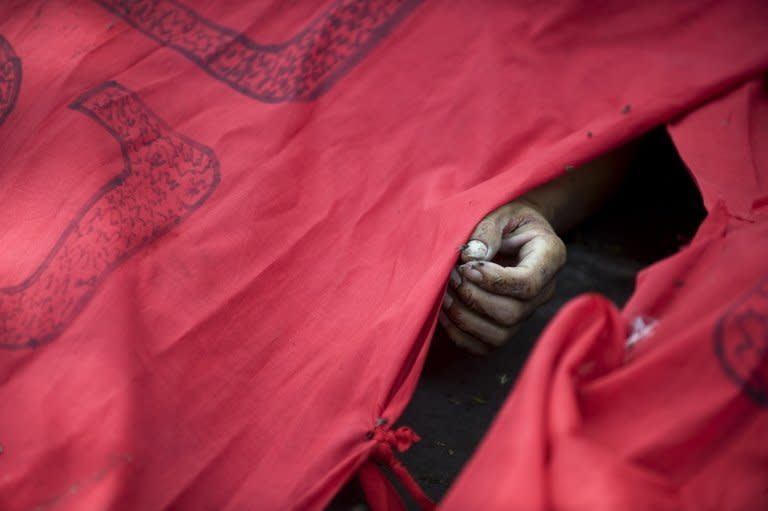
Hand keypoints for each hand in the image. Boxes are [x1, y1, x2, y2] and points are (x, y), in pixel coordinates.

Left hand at [440, 199, 565, 353]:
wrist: (515, 230)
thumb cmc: (508, 217)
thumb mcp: (501, 211)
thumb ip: (488, 230)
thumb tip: (472, 257)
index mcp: (550, 257)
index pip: (527, 283)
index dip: (494, 280)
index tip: (467, 266)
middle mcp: (544, 290)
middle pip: (513, 313)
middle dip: (474, 298)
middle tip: (452, 276)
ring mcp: (527, 311)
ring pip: (500, 335)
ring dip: (465, 318)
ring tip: (445, 294)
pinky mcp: (508, 325)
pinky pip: (486, 346)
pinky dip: (461, 335)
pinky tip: (444, 313)